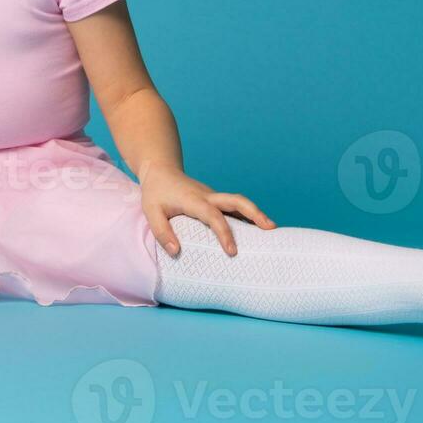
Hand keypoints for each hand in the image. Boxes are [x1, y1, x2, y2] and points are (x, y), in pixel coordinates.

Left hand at [139, 163, 274, 257]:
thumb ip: (162, 232)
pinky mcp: (215, 199)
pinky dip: (247, 216)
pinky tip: (256, 231)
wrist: (160, 170)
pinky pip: (234, 207)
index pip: (214, 216)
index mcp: (194, 200)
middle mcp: (208, 196)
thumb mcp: (151, 212)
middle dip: (255, 213)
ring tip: (271, 231)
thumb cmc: (155, 193)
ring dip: (256, 214)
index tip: (232, 251)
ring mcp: (214, 196)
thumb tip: (176, 252)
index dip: (224, 233)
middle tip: (271, 229)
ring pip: (239, 202)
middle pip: (237, 200)